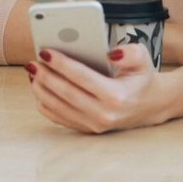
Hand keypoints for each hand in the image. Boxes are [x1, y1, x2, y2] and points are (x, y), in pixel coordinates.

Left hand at [25, 43, 168, 133]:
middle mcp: (104, 114)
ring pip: (58, 107)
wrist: (149, 105)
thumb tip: (109, 53)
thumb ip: (130, 53)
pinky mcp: (87, 130)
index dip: (61, 64)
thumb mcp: (143, 59)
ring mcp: (94, 125)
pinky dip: (45, 103)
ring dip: (41, 89)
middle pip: (66, 93)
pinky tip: (39, 87)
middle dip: (46, 76)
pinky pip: (59, 118)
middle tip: (32, 62)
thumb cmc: (141, 77)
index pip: (82, 78)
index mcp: (116, 97)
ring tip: (32, 72)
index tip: (45, 52)